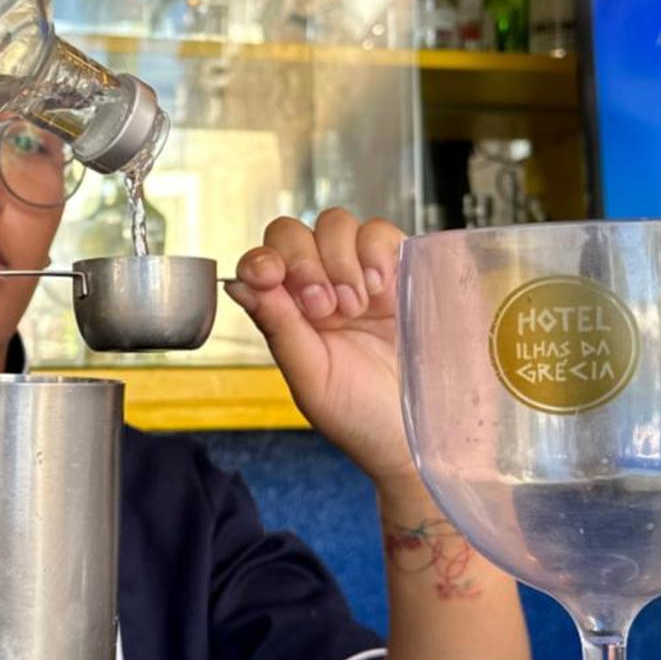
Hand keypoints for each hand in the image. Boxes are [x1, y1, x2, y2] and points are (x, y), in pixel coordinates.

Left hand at [225, 208, 413, 487]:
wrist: (420, 435)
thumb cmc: (362, 419)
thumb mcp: (311, 380)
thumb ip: (278, 328)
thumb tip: (240, 284)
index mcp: (288, 315)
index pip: (262, 261)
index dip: (262, 260)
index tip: (270, 277)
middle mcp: (319, 288)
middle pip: (293, 232)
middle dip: (303, 261)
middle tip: (324, 308)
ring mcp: (359, 277)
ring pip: (334, 225)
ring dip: (339, 260)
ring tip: (355, 306)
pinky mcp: (400, 272)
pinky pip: (380, 231)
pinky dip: (375, 251)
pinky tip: (380, 290)